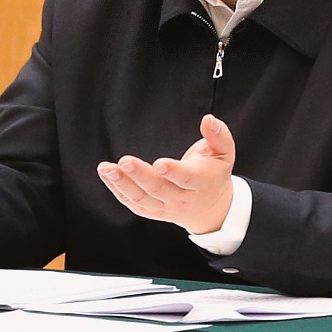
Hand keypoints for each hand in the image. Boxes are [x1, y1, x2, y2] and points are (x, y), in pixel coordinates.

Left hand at [97, 114, 235, 234]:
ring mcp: (166, 208)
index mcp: (202, 182)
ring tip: (107, 169)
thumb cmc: (214, 172)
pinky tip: (107, 175)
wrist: (211, 208)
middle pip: (159, 189)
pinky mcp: (153, 211)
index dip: (173, 171)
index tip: (158, 163)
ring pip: (142, 198)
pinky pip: (133, 203)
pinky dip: (118, 191)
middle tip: (124, 161)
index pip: (186, 178)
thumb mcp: (224, 152)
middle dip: (140, 175)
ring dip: (122, 184)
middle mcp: (183, 198)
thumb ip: (218, 135)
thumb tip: (208, 120)